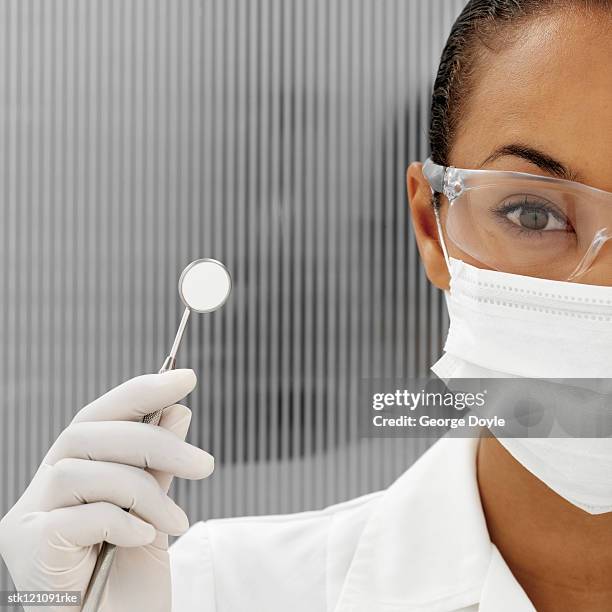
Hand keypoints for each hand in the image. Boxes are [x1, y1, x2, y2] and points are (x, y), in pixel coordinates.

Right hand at [0, 369, 213, 611]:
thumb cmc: (127, 586)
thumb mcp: (153, 515)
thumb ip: (157, 467)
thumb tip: (178, 412)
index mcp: (73, 473)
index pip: (101, 416)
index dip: (141, 392)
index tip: (186, 378)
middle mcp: (43, 488)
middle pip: (91, 434)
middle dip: (155, 443)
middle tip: (206, 465)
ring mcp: (30, 517)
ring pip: (85, 470)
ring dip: (146, 492)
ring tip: (177, 522)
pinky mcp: (28, 547)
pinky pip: (80, 514)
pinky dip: (123, 520)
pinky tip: (145, 537)